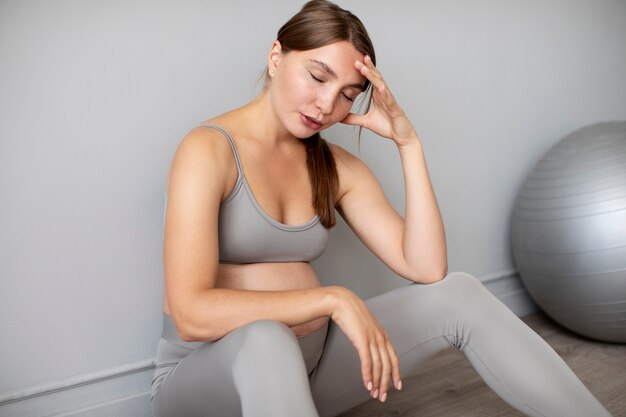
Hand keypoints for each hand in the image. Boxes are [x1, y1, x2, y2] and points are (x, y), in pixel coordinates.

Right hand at [328, 286, 401, 401]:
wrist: (341, 301)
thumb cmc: (350, 313)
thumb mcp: (364, 326)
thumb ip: (369, 336)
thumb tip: (368, 347)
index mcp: (382, 334)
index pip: (394, 358)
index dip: (396, 373)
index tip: (397, 385)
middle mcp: (380, 337)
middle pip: (388, 365)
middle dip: (386, 383)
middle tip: (383, 396)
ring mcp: (372, 338)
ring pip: (379, 366)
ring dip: (376, 382)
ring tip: (374, 393)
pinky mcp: (361, 340)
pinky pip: (367, 361)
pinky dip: (368, 374)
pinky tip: (367, 383)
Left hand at [341, 55, 417, 147]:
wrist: (400, 136)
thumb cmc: (386, 126)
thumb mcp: (365, 122)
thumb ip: (353, 118)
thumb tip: (340, 117)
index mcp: (377, 96)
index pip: (370, 79)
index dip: (363, 70)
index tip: (353, 61)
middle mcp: (384, 95)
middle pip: (375, 77)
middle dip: (367, 67)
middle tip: (357, 58)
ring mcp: (390, 100)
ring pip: (380, 85)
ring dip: (372, 76)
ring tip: (364, 67)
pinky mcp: (395, 109)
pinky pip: (389, 99)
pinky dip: (385, 93)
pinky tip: (380, 87)